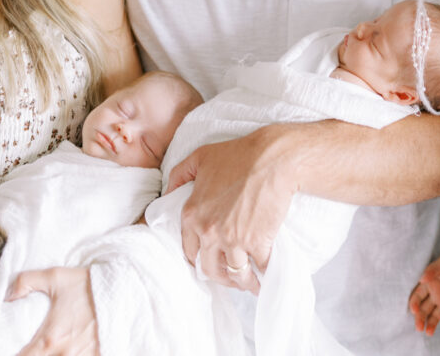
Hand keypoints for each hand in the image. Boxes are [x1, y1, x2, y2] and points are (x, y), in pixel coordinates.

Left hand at [7, 266, 98, 355]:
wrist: (123, 291)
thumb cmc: (88, 285)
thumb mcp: (55, 277)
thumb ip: (26, 282)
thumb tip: (7, 295)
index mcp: (50, 339)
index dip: (15, 355)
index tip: (14, 349)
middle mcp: (65, 354)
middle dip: (33, 355)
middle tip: (31, 347)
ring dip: (52, 355)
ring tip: (51, 347)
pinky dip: (71, 355)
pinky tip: (70, 348)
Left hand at [166, 127, 295, 292]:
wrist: (271, 159)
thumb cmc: (238, 155)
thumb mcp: (200, 157)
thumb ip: (179, 174)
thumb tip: (168, 190)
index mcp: (192, 215)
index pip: (189, 250)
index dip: (199, 259)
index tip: (209, 261)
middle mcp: (209, 232)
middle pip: (210, 268)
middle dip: (220, 276)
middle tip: (229, 277)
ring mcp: (233, 240)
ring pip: (235, 274)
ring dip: (242, 282)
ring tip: (250, 284)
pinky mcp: (258, 243)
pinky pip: (260, 268)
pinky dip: (265, 275)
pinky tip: (267, 276)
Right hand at [408, 244, 439, 335]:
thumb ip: (433, 270)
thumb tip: (421, 279)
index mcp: (430, 283)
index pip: (418, 296)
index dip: (415, 303)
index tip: (414, 311)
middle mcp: (436, 293)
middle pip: (425, 308)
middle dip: (420, 318)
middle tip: (418, 328)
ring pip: (436, 314)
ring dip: (431, 323)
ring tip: (428, 333)